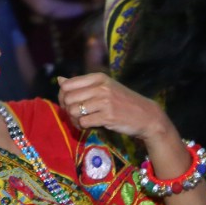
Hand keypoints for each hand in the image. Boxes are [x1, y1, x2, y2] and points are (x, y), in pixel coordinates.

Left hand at [57, 73, 172, 141]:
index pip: (67, 85)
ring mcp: (105, 101)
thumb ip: (82, 84)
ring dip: (74, 119)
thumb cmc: (123, 102)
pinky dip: (82, 127)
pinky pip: (83, 122)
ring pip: (73, 110)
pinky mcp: (108, 116)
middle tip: (75, 115)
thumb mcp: (104, 88)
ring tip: (82, 122)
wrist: (146, 116)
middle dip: (67, 109)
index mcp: (98, 77)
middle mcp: (101, 87)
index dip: (63, 96)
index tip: (69, 104)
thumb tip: (60, 79)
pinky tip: (88, 127)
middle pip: (68, 98)